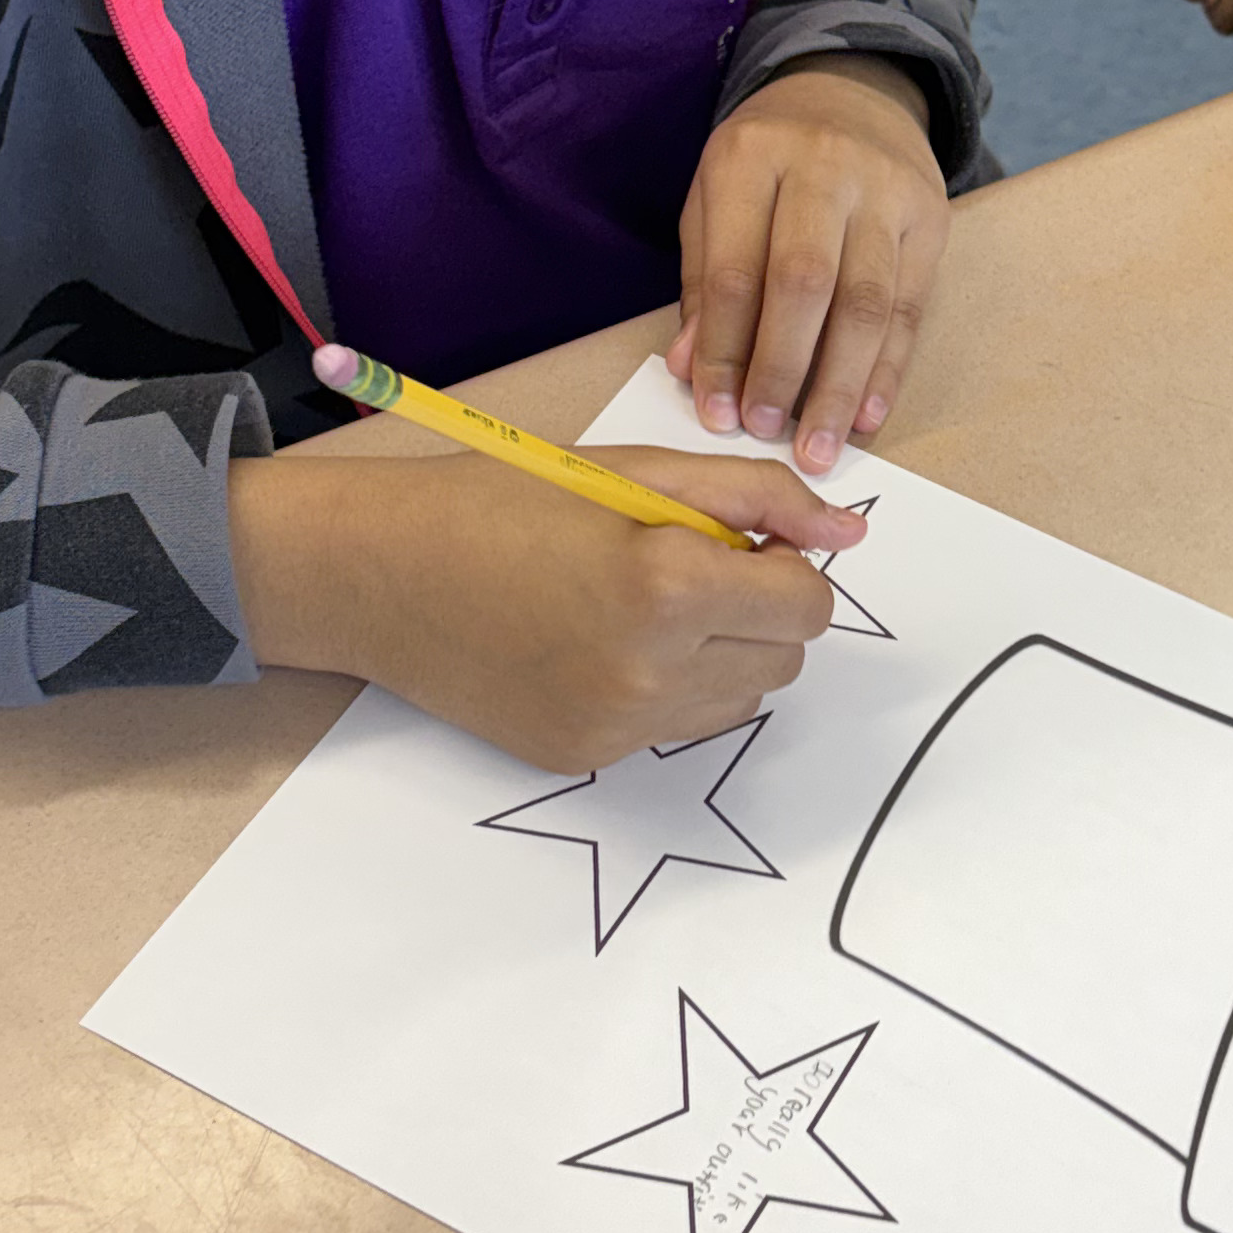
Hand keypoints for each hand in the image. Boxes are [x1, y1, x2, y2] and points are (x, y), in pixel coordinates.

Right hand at [230, 437, 861, 769]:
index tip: (731, 540)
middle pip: (784, 660)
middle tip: (680, 565)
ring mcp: (618, 728)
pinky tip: (600, 644)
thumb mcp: (638, 473)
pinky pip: (674, 729)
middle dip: (757, 611)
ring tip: (641, 605)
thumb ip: (756, 499)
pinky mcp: (587, 758)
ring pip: (740, 700)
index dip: (782, 564)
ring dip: (721, 653)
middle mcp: (652, 673)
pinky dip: (665, 688)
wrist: (380, 574)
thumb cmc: (504, 502)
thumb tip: (852, 532)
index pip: (809, 605)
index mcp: (670, 587)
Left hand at [664, 56, 947, 473]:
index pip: (735, 271)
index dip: (725, 350)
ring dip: (840, 385)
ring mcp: (886, 190)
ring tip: (817, 446)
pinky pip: (911, 306)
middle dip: (783, 370)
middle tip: (766, 433)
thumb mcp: (714, 199)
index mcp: (751, 158)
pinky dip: (888, 369)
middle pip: (805, 284)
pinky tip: (867, 417)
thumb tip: (693, 372)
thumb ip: (704, 283)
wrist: (852, 91)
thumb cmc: (768, 160)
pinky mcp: (932, 216)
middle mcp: (824, 166)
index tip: (715, 414)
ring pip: (867, 303)